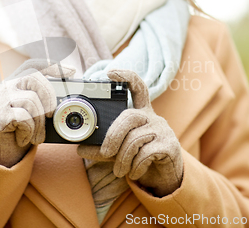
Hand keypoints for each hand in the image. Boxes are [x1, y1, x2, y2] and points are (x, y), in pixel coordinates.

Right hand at [0, 60, 74, 166]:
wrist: (3, 149)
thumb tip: (68, 96)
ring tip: (37, 134)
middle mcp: (6, 85)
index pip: (33, 64)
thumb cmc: (23, 127)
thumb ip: (44, 98)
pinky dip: (29, 131)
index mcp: (16, 80)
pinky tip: (24, 137)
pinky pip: (24, 119)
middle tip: (51, 115)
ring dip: (40, 123)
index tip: (72, 71)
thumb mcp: (34, 109)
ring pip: (31, 101)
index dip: (52, 65)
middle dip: (49, 97)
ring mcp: (1, 100)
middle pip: (33, 78)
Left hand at [77, 69, 182, 196]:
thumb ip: (102, 148)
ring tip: (119, 170)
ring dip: (122, 158)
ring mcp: (162, 130)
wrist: (165, 175)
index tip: (110, 72)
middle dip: (113, 136)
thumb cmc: (140, 157)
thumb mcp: (119, 151)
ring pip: (135, 138)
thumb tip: (79, 149)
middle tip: (106, 153)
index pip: (137, 87)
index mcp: (140, 112)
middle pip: (129, 116)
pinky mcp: (170, 145)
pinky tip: (135, 172)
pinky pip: (146, 154)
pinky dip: (135, 166)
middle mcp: (152, 116)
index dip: (126, 76)